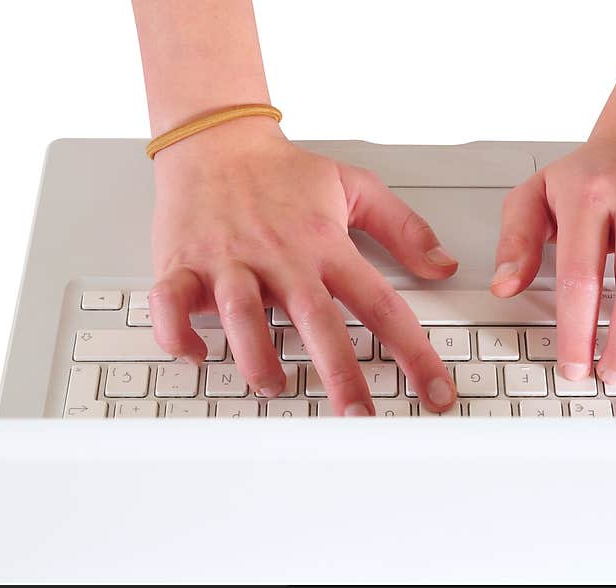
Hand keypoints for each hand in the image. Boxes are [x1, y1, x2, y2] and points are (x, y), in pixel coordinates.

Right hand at [149, 119, 458, 414]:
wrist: (217, 140)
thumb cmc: (283, 171)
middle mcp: (282, 257)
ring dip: (257, 360)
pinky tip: (195, 354)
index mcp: (325, 245)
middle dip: (341, 377)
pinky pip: (171, 303)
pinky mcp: (183, 262)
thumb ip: (405, 228)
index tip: (435, 392)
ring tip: (274, 388)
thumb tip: (444, 265)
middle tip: (360, 419)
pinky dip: (177, 333)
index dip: (414, 353)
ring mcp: (230, 260)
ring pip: (242, 318)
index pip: (382, 305)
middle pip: (318, 323)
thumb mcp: (355, 186)